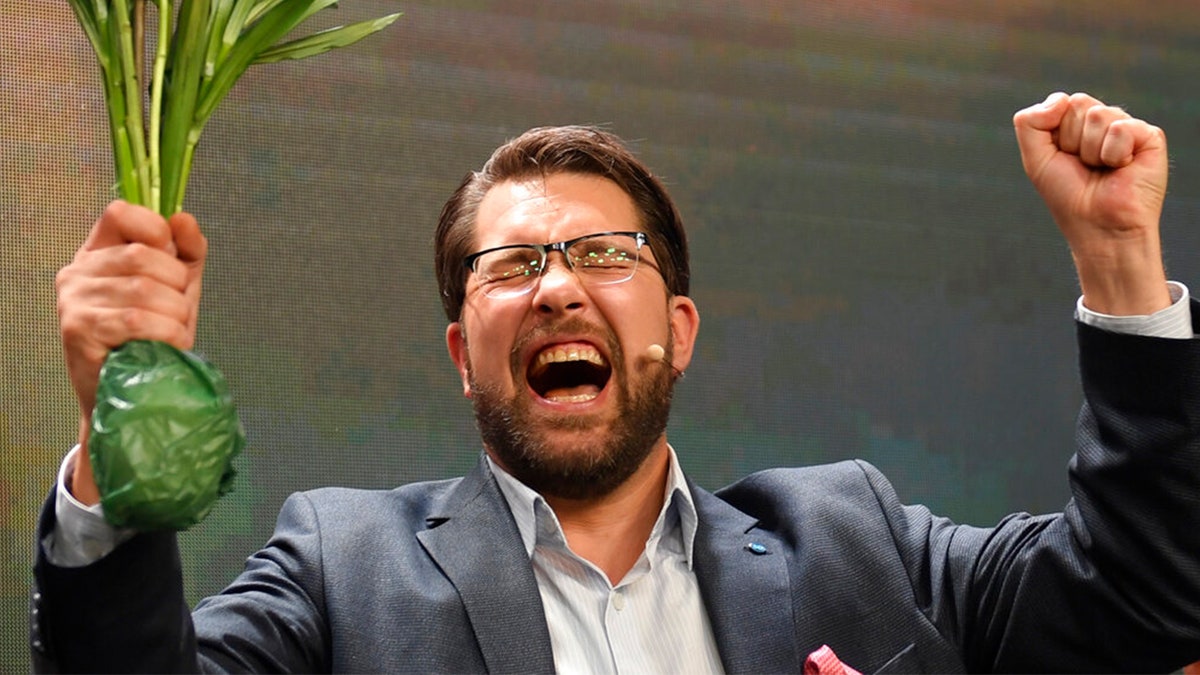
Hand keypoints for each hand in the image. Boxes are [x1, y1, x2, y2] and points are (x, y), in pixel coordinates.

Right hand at [55, 200, 206, 502]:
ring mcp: (73, 302)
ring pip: (145, 289)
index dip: (156, 229)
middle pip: (144, 255)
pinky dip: (167, 334)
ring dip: (176, 315)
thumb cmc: (154, 339)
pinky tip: (169, 346)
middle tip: (177, 312)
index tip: (173, 258)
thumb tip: (183, 218)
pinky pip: (138, 320)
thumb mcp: (176, 289)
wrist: (131, 397)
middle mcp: (77, 272)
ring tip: (173, 333)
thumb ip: (186, 252)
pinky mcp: (79, 332)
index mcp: (97, 253)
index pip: (120, 212)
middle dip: (177, 286)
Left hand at [1013, 92, 1170, 314]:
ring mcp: (1127, 128)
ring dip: (1091, 151)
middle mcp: (1103, 122)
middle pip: (1079, 104)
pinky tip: (1122, 168)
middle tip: (1084, 166)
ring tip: (1102, 169)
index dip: (1055, 132)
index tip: (1062, 158)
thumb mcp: (1036, 159)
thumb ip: (1030, 123)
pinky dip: (1113, 154)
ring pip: (1098, 115)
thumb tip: (1061, 98)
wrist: (1098, 226)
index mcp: (1076, 124)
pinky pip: (1121, 128)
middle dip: (1072, 141)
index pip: (1061, 102)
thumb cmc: (1069, 195)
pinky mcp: (1149, 137)